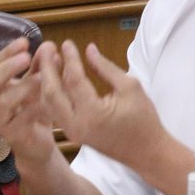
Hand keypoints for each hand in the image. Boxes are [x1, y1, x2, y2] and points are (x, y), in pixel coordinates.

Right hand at [0, 41, 62, 168]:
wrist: (37, 144)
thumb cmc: (32, 110)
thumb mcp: (36, 85)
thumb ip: (40, 66)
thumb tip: (49, 45)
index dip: (7, 53)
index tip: (25, 42)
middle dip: (7, 69)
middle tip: (27, 57)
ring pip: (5, 101)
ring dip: (24, 87)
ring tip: (42, 78)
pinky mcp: (11, 135)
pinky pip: (22, 119)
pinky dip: (36, 107)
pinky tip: (49, 101)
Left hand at [44, 42, 182, 185]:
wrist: (147, 152)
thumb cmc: (144, 119)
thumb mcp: (130, 87)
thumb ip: (106, 68)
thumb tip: (89, 49)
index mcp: (93, 113)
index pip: (74, 80)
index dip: (70, 59)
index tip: (67, 43)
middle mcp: (77, 125)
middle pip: (52, 92)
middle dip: (47, 68)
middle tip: (46, 48)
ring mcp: (72, 132)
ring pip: (49, 103)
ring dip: (47, 80)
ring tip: (49, 60)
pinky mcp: (72, 134)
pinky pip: (55, 111)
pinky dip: (52, 93)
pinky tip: (55, 78)